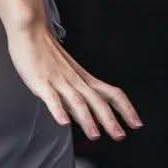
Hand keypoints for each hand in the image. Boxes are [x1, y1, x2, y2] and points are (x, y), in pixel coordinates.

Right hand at [6, 20, 141, 140]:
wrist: (30, 32)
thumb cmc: (47, 54)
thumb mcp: (69, 75)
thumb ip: (78, 95)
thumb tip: (89, 117)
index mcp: (84, 79)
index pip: (113, 94)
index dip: (126, 109)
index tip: (137, 124)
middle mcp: (76, 81)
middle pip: (98, 101)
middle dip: (110, 120)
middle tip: (120, 136)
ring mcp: (58, 81)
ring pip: (77, 101)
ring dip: (88, 119)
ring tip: (95, 135)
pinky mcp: (41, 82)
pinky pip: (51, 98)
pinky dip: (58, 110)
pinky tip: (63, 122)